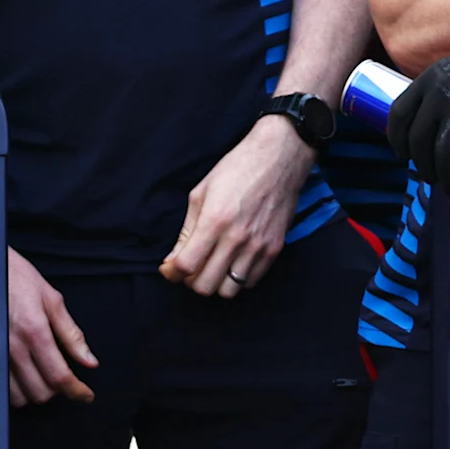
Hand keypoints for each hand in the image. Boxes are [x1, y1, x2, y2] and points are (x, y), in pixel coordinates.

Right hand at [7, 249, 96, 406]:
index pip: (60, 376)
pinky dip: (17, 389)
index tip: (85, 394)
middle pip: (41, 392)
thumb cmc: (15, 277)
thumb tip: (89, 360)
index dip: (77, 391)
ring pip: (21, 396)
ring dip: (36, 390)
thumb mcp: (52, 299)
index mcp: (35, 331)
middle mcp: (13, 346)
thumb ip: (72, 334)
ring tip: (42, 374)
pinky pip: (1, 388)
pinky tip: (23, 375)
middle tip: (62, 376)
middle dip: (57, 389)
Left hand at [159, 115, 310, 295]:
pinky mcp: (274, 249)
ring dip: (215, 283)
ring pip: (228, 290)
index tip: (170, 269)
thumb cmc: (237, 169)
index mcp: (214, 221)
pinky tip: (232, 263)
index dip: (172, 273)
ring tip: (212, 267)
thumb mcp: (201, 193)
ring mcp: (258, 246)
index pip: (186, 266)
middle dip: (191, 281)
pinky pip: (250, 282)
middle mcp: (237, 238)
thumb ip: (186, 231)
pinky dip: (236, 279)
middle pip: (205, 285)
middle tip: (191, 267)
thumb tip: (173, 260)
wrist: (279, 158)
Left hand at [389, 21, 449, 190]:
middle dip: (422, 166)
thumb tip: (433, 126)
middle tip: (432, 177)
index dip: (397, 139)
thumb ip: (442, 92)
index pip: (398, 114)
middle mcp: (439, 92)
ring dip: (445, 178)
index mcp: (430, 79)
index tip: (403, 155)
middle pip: (418, 141)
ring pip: (442, 155)